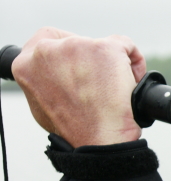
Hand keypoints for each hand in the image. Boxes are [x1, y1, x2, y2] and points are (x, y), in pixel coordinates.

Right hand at [12, 27, 146, 145]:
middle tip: (99, 83)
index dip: (66, 48)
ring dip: (112, 64)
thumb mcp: (43, 103)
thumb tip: (57, 75)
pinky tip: (132, 81)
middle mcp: (47, 50)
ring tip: (115, 90)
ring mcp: (77, 47)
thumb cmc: (76, 129)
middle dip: (91, 60)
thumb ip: (45, 81)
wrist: (99, 140)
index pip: (47, 40)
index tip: (79, 61)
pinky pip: (127, 46)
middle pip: (77, 42)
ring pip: (102, 45)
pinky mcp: (105, 48)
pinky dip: (134, 62)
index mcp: (26, 64)